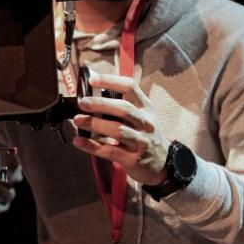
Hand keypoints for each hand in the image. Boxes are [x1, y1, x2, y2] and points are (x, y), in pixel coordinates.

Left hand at [71, 71, 167, 185]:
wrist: (165, 164)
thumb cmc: (147, 136)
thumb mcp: (143, 117)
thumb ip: (124, 106)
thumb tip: (94, 94)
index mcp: (146, 108)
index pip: (130, 88)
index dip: (111, 81)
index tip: (93, 79)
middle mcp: (145, 123)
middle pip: (124, 109)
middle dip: (101, 104)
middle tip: (83, 102)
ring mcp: (140, 142)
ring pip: (117, 130)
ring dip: (95, 124)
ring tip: (78, 120)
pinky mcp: (133, 159)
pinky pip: (110, 151)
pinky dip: (92, 146)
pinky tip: (79, 141)